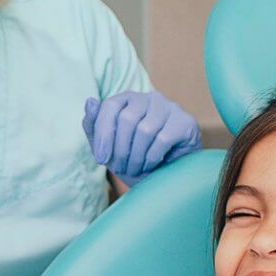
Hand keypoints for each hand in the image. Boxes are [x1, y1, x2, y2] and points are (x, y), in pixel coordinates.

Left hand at [83, 91, 201, 185]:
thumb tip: (90, 102)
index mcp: (128, 99)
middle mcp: (149, 98)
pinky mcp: (185, 122)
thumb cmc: (132, 159)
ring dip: (136, 156)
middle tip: (120, 168)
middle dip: (120, 150)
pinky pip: (163, 139)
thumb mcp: (107, 146)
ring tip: (134, 169)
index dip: (103, 134)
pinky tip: (150, 165)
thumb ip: (94, 125)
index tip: (101, 159)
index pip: (110, 106)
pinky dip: (152, 158)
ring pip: (145, 130)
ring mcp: (170, 108)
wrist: (164, 177)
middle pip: (127, 119)